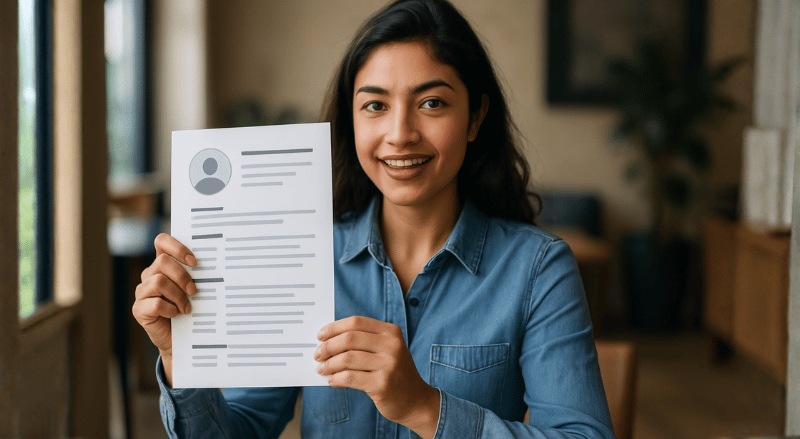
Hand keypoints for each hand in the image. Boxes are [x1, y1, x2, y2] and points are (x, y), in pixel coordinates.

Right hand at [131, 233, 196, 385]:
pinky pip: (154, 303)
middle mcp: (149, 275)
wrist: (181, 339)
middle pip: (162, 262)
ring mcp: (142, 292)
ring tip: (186, 307)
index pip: (161, 242)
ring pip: (159, 281)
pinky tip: (175, 314)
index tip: (194, 261)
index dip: (176, 247)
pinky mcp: (139, 309)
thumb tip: (214, 264)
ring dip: (177, 295)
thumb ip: (196, 275)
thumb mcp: (194, 289)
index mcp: (162, 265)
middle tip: (194, 291)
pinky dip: (169, 309)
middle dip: (182, 276)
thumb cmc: (190, 310)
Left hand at [314, 316, 439, 437]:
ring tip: (322, 369)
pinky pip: (350, 378)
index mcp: (391, 332)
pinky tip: (332, 381)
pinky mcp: (382, 384)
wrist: (415, 400)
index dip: (335, 327)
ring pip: (347, 358)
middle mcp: (392, 345)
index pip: (356, 322)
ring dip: (329, 364)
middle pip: (350, 338)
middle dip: (328, 346)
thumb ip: (364, 341)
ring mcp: (388, 365)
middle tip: (318, 354)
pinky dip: (336, 379)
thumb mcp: (386, 350)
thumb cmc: (394, 372)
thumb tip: (328, 340)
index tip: (320, 335)